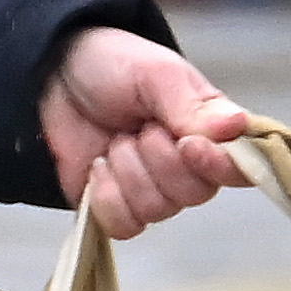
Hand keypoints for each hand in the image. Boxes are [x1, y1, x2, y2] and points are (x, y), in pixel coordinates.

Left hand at [40, 25, 247, 236]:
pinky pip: (125, 225)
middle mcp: (187, 168)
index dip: (216, 165)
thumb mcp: (156, 73)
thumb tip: (238, 127)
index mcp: (209, 132)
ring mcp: (152, 190)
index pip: (238, 169)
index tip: (188, 144)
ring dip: (128, 170)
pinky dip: (106, 196)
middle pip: (195, 194)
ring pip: (157, 209)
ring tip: (115, 139)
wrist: (52, 74)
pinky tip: (97, 166)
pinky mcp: (116, 208)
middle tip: (138, 126)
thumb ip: (194, 106)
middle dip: (158, 158)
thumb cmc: (113, 65)